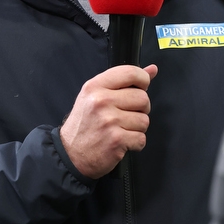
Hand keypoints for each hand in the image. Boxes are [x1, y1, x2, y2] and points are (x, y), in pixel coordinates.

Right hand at [59, 64, 157, 178]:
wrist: (71, 154)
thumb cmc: (85, 124)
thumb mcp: (96, 96)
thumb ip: (124, 81)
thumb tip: (152, 69)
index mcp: (95, 86)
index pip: (131, 72)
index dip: (143, 79)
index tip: (142, 87)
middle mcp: (101, 101)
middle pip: (143, 98)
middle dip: (141, 109)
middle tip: (127, 115)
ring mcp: (109, 121)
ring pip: (144, 120)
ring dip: (137, 128)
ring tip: (121, 130)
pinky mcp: (116, 140)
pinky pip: (141, 138)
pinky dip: (135, 143)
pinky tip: (122, 142)